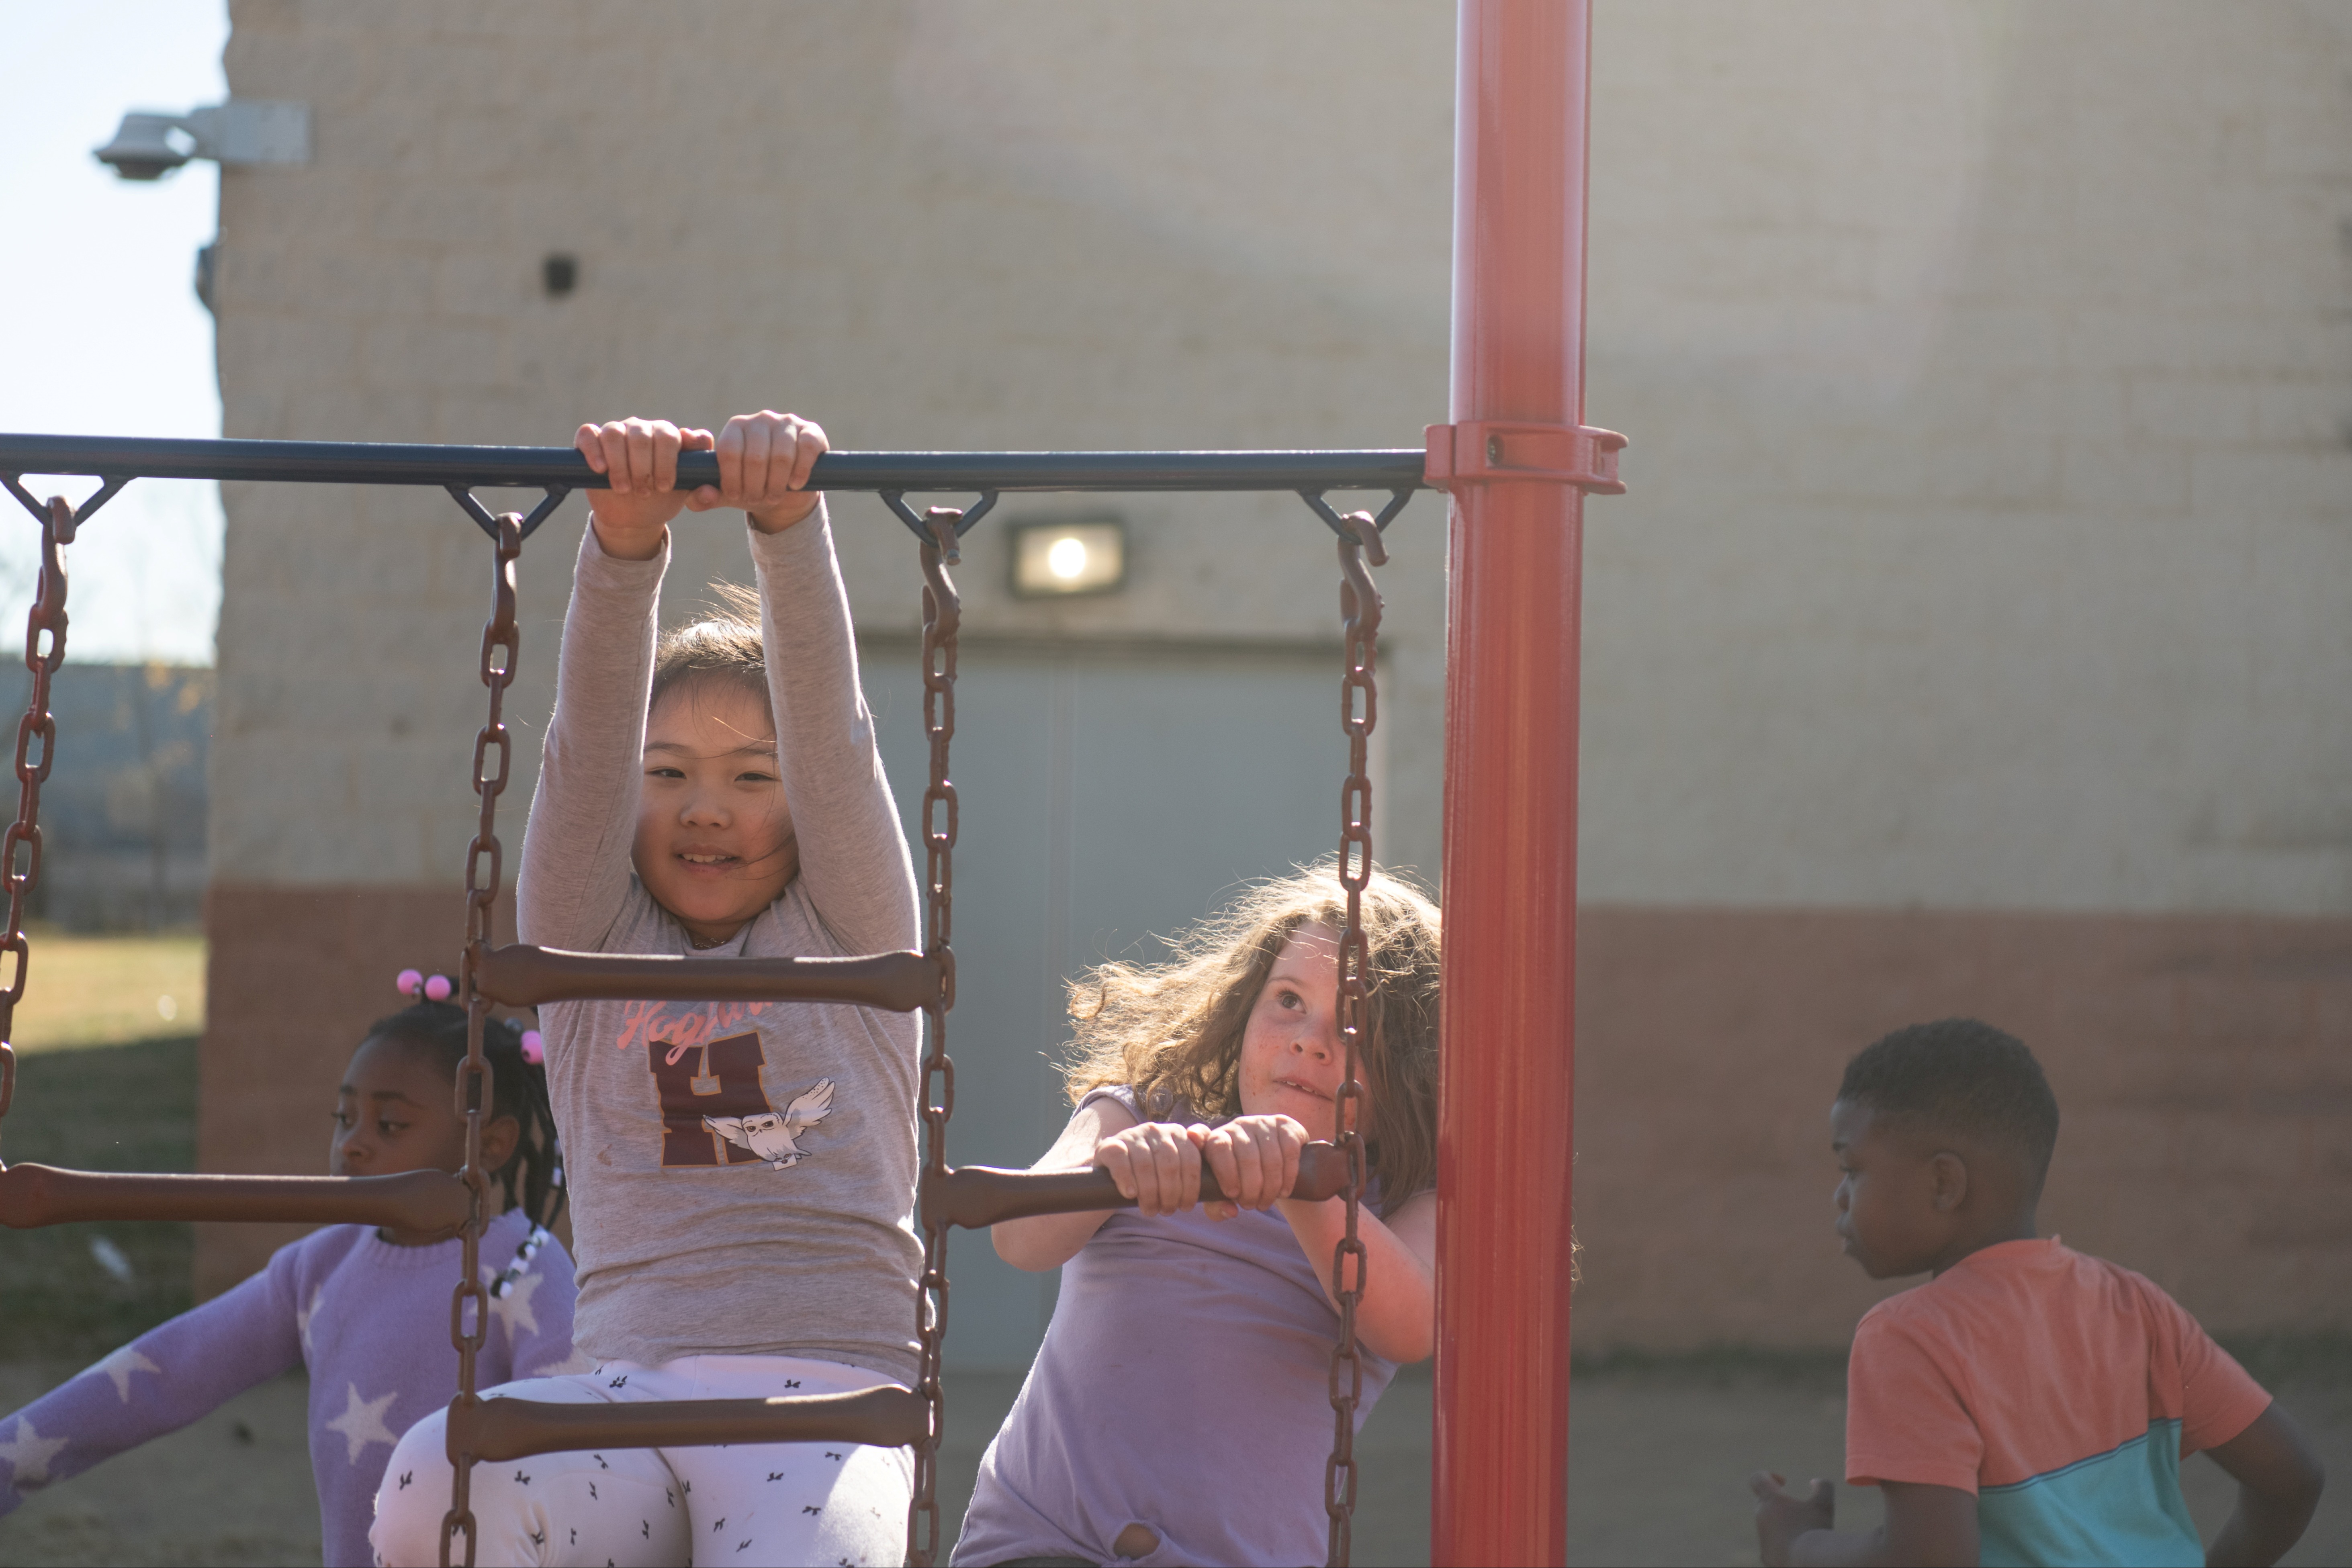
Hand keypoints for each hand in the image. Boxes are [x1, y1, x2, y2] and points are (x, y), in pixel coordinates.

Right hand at [577, 417, 710, 559]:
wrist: (634, 515)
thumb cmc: (662, 499)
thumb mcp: (685, 495)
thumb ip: (702, 488)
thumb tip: (711, 488)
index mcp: (668, 436)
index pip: (670, 436)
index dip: (667, 462)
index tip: (665, 487)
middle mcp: (643, 429)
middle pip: (641, 435)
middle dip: (643, 468)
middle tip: (644, 492)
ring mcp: (617, 432)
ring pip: (615, 433)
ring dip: (620, 464)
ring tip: (624, 489)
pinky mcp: (592, 441)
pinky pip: (588, 434)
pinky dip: (593, 450)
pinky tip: (601, 469)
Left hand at [693, 410, 827, 532]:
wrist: (789, 491)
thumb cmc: (754, 487)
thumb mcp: (729, 493)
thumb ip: (707, 496)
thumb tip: (703, 495)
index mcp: (736, 428)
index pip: (729, 450)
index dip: (731, 478)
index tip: (736, 496)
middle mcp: (760, 419)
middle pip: (755, 456)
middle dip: (755, 486)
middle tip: (757, 499)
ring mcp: (787, 423)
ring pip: (781, 455)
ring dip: (777, 484)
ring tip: (773, 496)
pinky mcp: (811, 431)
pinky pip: (806, 448)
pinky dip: (800, 471)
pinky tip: (795, 484)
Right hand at [1094, 1121, 1202, 1216]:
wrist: (1114, 1175)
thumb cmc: (1154, 1180)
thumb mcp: (1179, 1179)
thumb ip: (1205, 1190)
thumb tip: (1232, 1211)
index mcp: (1178, 1134)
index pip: (1192, 1160)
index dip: (1191, 1188)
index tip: (1187, 1207)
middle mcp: (1157, 1130)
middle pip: (1169, 1165)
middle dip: (1171, 1194)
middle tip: (1167, 1211)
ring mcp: (1133, 1135)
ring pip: (1146, 1165)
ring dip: (1150, 1194)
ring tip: (1150, 1209)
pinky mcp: (1111, 1144)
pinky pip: (1121, 1160)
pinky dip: (1127, 1179)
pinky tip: (1131, 1194)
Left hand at [1195, 1113, 1306, 1219]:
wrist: (1269, 1161)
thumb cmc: (1239, 1180)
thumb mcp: (1223, 1194)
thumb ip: (1217, 1207)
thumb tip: (1231, 1212)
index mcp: (1218, 1138)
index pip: (1219, 1148)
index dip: (1226, 1172)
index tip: (1232, 1194)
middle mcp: (1239, 1125)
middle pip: (1247, 1157)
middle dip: (1251, 1189)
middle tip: (1251, 1205)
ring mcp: (1263, 1123)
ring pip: (1271, 1158)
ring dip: (1270, 1187)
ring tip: (1266, 1202)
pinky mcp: (1285, 1125)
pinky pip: (1290, 1152)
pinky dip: (1288, 1177)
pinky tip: (1284, 1191)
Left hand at [1750, 1472, 1833, 1567]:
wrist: (1810, 1563)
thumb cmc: (1816, 1530)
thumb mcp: (1824, 1504)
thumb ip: (1823, 1486)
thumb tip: (1815, 1482)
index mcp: (1770, 1501)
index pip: (1757, 1479)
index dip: (1769, 1476)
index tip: (1783, 1483)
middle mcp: (1761, 1517)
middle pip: (1762, 1502)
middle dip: (1778, 1503)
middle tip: (1798, 1510)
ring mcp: (1762, 1539)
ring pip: (1769, 1525)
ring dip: (1783, 1525)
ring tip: (1804, 1532)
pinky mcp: (1766, 1556)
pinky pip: (1773, 1546)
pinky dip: (1785, 1544)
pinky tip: (1800, 1550)